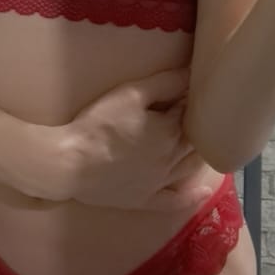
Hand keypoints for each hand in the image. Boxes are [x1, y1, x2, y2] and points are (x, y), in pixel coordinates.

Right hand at [60, 68, 213, 212]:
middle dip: (199, 127)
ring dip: (200, 155)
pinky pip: (175, 201)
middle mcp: (172, 159)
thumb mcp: (131, 93)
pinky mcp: (146, 200)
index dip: (190, 101)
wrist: (70, 163)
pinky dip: (192, 198)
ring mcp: (160, 183)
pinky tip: (203, 192)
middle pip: (195, 141)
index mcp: (171, 131)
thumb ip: (164, 82)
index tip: (191, 93)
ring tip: (204, 144)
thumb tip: (192, 73)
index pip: (190, 113)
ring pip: (190, 168)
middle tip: (198, 117)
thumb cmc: (99, 124)